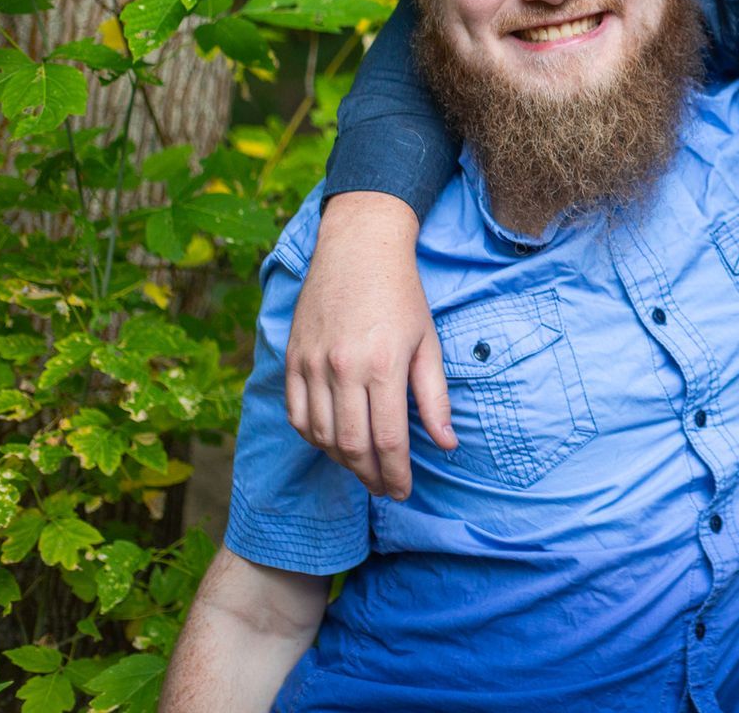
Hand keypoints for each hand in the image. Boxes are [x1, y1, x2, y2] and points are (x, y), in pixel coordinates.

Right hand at [284, 191, 453, 498]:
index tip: (403, 491)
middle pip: (351, 446)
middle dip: (370, 477)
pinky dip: (313, 436)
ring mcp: (310, 364)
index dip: (395, 474)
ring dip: (341, 461)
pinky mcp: (291, 358)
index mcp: (381, 366)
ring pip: (319, 435)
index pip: (386, 440)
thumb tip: (446, 444)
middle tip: (386, 489)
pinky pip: (295, 413)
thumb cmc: (401, 295)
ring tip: (364, 469)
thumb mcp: (428, 343)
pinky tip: (333, 442)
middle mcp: (341, 369)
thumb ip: (434, 398)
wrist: (358, 248)